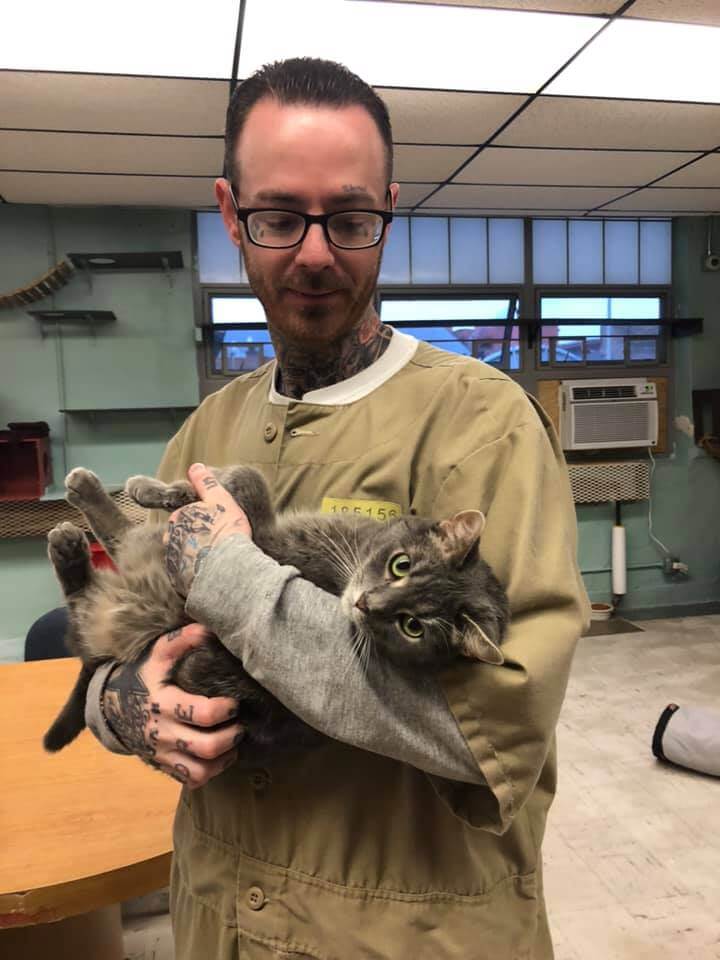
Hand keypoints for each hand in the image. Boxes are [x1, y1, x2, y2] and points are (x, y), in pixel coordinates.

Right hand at [102, 624, 243, 788]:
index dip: (226, 709)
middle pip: (206, 747)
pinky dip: (209, 772)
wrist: (109, 706)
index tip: (234, 702)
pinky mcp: (163, 765)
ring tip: (232, 744)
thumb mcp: (158, 654)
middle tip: (240, 725)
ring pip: (200, 771)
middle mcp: (163, 732)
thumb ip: (182, 640)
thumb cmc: (141, 676)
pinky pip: (190, 780)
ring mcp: (162, 753)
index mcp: (164, 703)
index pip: (203, 713)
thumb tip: (208, 630)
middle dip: (232, 737)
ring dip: (223, 760)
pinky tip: (218, 756)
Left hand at [165, 462, 251, 596]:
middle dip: (195, 541)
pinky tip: (212, 574)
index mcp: (178, 518)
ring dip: (195, 558)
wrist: (229, 568)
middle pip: (181, 538)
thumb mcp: (220, 499)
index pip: (185, 518)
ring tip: (216, 562)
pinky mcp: (178, 581)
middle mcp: (169, 539)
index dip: (202, 522)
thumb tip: (195, 466)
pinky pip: (185, 576)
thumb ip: (205, 482)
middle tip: (217, 546)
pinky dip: (195, 574)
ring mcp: (173, 561)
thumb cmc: (227, 530)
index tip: (216, 529)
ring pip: (183, 557)